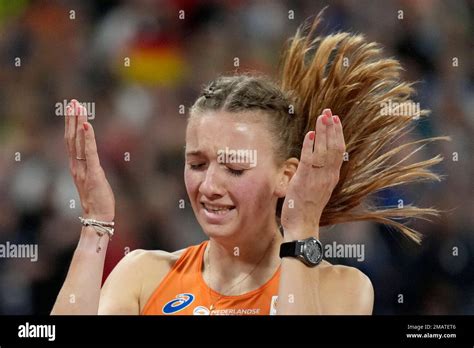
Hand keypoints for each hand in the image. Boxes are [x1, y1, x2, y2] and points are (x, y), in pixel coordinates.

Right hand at [64, 99, 114, 221]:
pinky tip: (87, 125)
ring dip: (78, 123)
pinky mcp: (93, 174)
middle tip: (73, 101)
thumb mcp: (93, 180)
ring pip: (78, 142)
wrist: (99, 218)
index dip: (71, 125)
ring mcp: (83, 170)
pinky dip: (87, 138)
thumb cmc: (98, 200)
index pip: (71, 141)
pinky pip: (89, 152)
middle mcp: (76, 166)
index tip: (72, 109)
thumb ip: (91, 168)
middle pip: (71, 138)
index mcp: (76, 167)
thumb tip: (93, 158)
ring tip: (78, 107)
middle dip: (72, 119)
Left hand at [281, 109, 344, 238]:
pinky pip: (309, 159)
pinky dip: (310, 145)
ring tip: (322, 117)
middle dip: (331, 128)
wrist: (303, 226)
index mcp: (332, 177)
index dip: (338, 134)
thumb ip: (317, 174)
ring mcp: (317, 178)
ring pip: (324, 150)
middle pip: (334, 147)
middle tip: (329, 112)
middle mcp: (328, 176)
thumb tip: (311, 160)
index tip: (336, 120)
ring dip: (323, 132)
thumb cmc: (307, 209)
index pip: (339, 151)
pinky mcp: (304, 180)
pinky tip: (309, 133)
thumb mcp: (317, 189)